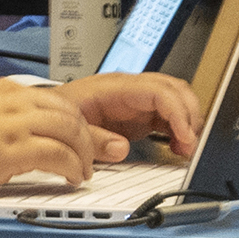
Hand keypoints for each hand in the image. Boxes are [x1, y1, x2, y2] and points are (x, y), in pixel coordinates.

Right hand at [0, 78, 112, 194]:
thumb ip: (7, 114)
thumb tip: (30, 128)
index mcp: (4, 89)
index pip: (56, 98)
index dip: (77, 121)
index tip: (83, 137)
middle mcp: (11, 100)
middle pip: (69, 113)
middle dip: (88, 137)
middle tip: (91, 156)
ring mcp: (11, 124)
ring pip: (70, 132)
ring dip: (84, 154)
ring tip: (83, 170)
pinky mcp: (10, 150)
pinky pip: (57, 155)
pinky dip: (72, 168)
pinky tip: (72, 178)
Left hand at [55, 70, 203, 160]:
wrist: (48, 115)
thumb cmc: (58, 115)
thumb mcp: (70, 131)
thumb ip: (94, 140)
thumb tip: (121, 148)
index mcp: (115, 88)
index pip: (159, 91)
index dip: (178, 112)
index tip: (185, 137)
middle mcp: (131, 90)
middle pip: (176, 90)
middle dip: (190, 116)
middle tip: (189, 145)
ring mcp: (138, 102)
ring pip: (177, 101)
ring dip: (188, 123)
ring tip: (185, 149)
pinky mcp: (141, 115)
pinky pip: (170, 117)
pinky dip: (180, 131)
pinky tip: (178, 147)